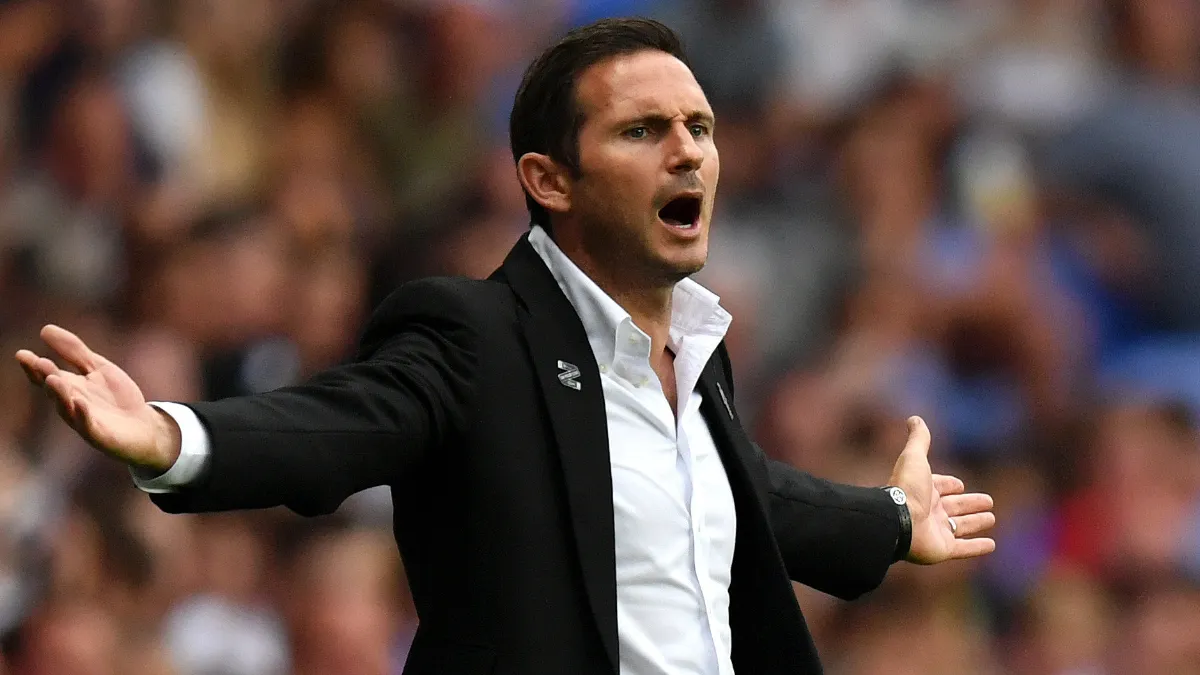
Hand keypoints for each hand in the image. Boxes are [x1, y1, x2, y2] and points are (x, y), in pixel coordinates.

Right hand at [14, 325, 180, 472]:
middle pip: (54, 390)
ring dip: (59, 394)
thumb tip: (45, 329)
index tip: (22, 354)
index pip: (46, 375)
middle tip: (39, 363)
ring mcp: (83, 420)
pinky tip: (81, 403)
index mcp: (69, 386)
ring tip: (53, 379)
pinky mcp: (98, 434)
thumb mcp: (98, 368)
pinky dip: (83, 415)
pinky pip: (88, 425)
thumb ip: (75, 351)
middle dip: (46, 377)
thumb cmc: (117, 398)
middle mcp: (71, 403)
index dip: (33, 366)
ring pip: (66, 408)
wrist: (144, 426)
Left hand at [888, 416, 995, 563]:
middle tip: (988, 501)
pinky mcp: (943, 549)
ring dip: (976, 523)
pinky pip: (964, 549)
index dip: (949, 485)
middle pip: (954, 507)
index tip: (959, 485)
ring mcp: (936, 532)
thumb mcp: (914, 457)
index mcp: (923, 490)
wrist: (897, 520)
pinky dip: (977, 547)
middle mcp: (929, 511)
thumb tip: (914, 417)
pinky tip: (992, 545)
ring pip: (960, 526)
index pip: (940, 487)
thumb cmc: (907, 488)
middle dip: (970, 503)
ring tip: (992, 518)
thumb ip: (919, 439)